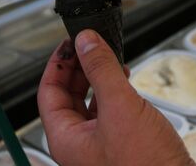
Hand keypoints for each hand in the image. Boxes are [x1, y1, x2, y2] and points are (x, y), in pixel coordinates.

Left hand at [38, 30, 194, 165]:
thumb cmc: (147, 164)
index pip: (48, 92)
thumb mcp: (120, 107)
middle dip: (78, 68)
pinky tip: (124, 80)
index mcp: (65, 139)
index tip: (70, 43)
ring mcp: (97, 146)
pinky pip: (106, 112)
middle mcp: (77, 144)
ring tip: (108, 58)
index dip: (58, 64)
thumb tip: (85, 41)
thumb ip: (101, 71)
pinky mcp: (118, 145)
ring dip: (96, 78)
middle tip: (89, 45)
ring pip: (87, 103)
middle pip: (66, 96)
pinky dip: (112, 92)